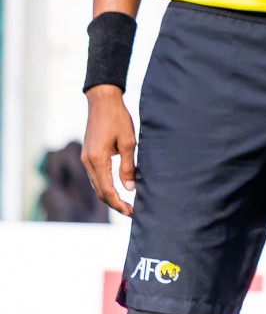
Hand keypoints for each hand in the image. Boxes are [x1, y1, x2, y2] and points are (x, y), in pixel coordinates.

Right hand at [83, 85, 136, 215]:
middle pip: (100, 191)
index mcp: (97, 159)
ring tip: (125, 204)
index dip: (118, 204)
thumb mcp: (128, 142)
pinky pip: (96, 176)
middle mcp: (88, 162)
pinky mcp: (88, 155)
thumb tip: (129, 188)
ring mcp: (86, 158)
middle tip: (131, 212)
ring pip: (97, 185)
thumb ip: (128, 166)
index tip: (131, 212)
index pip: (107, 190)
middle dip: (114, 204)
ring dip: (109, 196)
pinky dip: (105, 186)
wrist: (102, 102)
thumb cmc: (118, 119)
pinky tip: (117, 188)